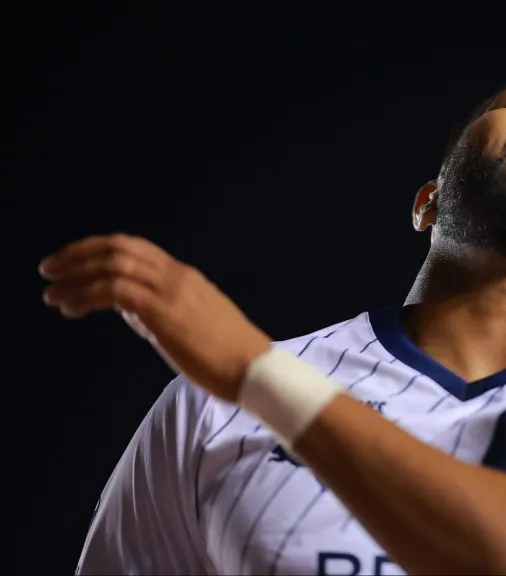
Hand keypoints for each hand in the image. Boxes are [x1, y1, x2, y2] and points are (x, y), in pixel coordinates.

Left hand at [39, 233, 271, 401]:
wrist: (253, 368)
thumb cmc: (227, 356)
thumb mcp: (192, 323)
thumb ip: (159, 311)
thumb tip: (128, 309)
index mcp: (184, 277)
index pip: (135, 248)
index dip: (97, 250)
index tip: (73, 264)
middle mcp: (176, 276)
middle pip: (119, 248)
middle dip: (77, 254)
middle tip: (50, 270)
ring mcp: (171, 291)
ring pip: (112, 265)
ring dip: (75, 277)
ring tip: (54, 295)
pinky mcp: (163, 312)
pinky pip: (115, 291)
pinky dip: (86, 296)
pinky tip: (73, 309)